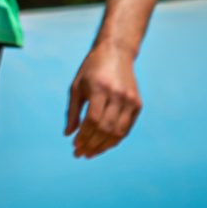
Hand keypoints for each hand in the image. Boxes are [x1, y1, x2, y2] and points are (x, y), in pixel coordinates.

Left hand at [65, 43, 141, 157]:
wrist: (116, 53)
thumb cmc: (91, 70)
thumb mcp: (76, 86)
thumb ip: (72, 111)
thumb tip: (68, 134)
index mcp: (100, 88)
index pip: (93, 120)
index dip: (84, 136)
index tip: (74, 146)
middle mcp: (118, 95)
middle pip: (106, 128)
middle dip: (92, 144)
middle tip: (80, 154)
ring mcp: (130, 100)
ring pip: (118, 131)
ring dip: (103, 146)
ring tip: (90, 153)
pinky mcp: (138, 104)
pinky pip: (126, 128)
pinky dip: (115, 139)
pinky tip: (103, 145)